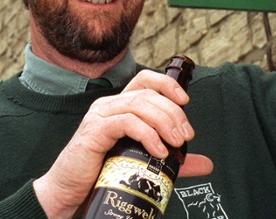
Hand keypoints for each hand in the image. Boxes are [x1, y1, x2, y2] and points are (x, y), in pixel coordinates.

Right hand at [33, 69, 212, 217]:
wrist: (69, 195)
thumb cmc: (104, 174)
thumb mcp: (145, 162)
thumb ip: (175, 161)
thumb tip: (207, 164)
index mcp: (120, 105)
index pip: (145, 80)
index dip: (167, 84)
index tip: (185, 101)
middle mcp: (110, 104)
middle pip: (147, 94)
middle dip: (172, 111)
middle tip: (187, 134)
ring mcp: (101, 115)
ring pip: (139, 104)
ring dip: (164, 121)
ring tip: (177, 142)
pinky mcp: (95, 131)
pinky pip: (126, 122)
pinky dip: (147, 134)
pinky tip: (158, 150)